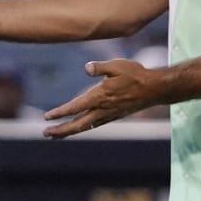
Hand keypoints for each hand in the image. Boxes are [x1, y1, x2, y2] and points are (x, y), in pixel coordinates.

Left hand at [43, 59, 162, 138]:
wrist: (155, 89)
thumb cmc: (135, 74)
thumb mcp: (117, 65)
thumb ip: (100, 67)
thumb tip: (86, 68)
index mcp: (100, 97)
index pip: (75, 107)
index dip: (60, 113)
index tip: (47, 117)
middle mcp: (102, 109)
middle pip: (77, 124)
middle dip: (61, 130)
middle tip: (45, 133)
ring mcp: (108, 115)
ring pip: (85, 127)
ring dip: (69, 131)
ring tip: (55, 135)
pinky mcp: (114, 116)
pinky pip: (94, 124)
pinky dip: (82, 128)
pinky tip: (77, 127)